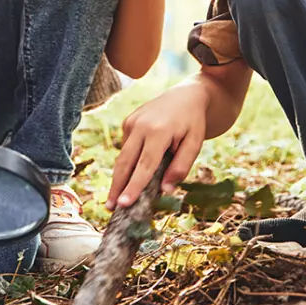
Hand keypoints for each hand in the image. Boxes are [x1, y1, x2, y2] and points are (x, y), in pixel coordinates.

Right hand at [108, 86, 209, 208]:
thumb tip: (165, 190)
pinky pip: (126, 148)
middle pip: (126, 163)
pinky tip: (129, 177)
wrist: (186, 95)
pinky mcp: (128, 121)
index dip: (134, 187)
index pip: (145, 165)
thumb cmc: (193, 122)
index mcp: (159, 131)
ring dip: (117, 179)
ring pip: (122, 157)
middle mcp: (140, 125)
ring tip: (112, 200)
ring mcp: (131, 122)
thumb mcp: (195, 143)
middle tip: (110, 208)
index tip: (124, 204)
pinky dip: (126, 164)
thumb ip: (181, 167)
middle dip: (117, 187)